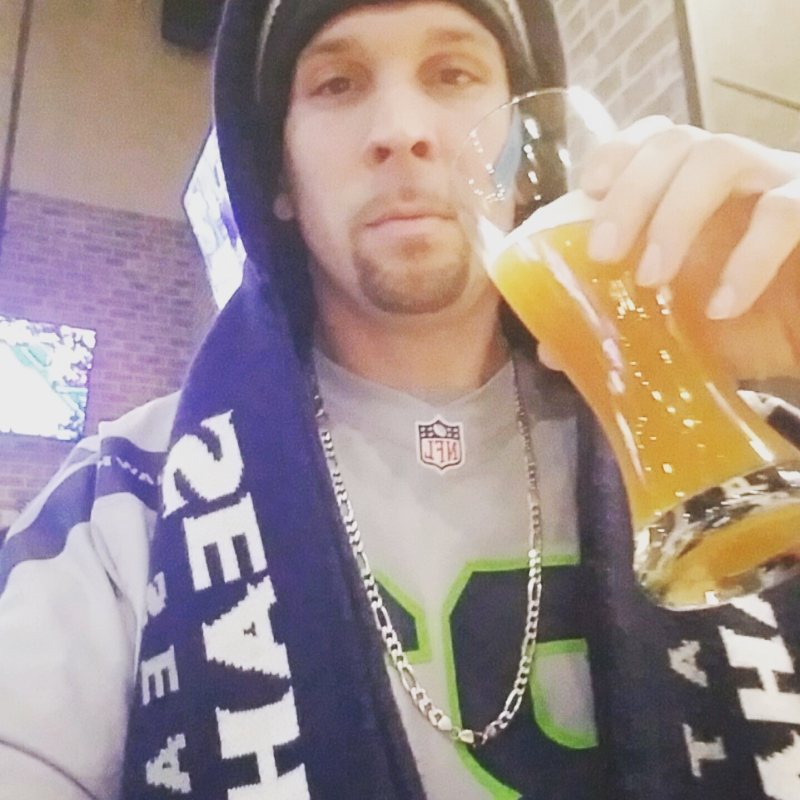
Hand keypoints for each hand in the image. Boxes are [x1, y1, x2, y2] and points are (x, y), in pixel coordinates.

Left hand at [578, 117, 799, 378]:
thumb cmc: (748, 324)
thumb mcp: (674, 327)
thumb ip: (620, 326)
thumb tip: (550, 350)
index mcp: (695, 189)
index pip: (655, 138)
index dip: (619, 152)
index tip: (587, 190)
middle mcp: (736, 173)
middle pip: (676, 140)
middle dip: (630, 191)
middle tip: (603, 253)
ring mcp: (782, 183)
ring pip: (722, 155)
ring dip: (675, 215)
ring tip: (652, 279)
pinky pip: (786, 210)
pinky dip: (748, 258)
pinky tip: (723, 307)